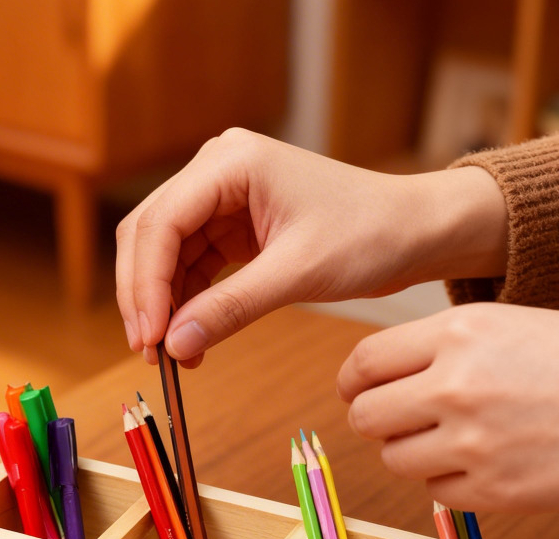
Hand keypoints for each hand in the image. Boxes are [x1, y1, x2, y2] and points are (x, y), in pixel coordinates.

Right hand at [116, 128, 506, 365]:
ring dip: (164, 306)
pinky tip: (193, 340)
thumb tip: (174, 346)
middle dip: (146, 296)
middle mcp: (217, 173)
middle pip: (151, 236)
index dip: (146, 284)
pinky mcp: (233, 228)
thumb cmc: (369, 233)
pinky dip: (188, 304)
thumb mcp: (297, 273)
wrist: (412, 231)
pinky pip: (193, 268)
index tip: (149, 337)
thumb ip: (231, 308)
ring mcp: (222, 200)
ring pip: (165, 255)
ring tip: (173, 356)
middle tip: (151, 352)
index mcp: (229, 163)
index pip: (161, 222)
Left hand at [336, 304, 558, 510]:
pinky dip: (451, 482)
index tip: (357, 393)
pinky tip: (489, 463)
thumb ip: (444, 348)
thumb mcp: (514, 324)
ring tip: (457, 440)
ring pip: (395, 459)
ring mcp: (472, 443)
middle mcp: (455, 385)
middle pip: (366, 416)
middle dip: (377, 420)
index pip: (364, 363)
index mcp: (460, 332)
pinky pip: (436, 492)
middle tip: (403, 421)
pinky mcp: (493, 491)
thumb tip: (381, 378)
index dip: (352, 383)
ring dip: (414, 453)